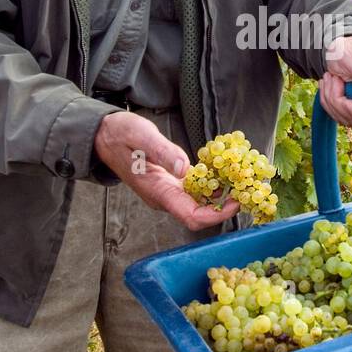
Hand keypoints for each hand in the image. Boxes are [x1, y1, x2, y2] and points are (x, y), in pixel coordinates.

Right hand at [94, 111, 239, 231]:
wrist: (104, 135)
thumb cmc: (121, 134)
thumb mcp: (141, 135)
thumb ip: (163, 151)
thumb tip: (185, 168)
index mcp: (159, 192)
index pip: (192, 217)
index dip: (217, 214)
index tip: (236, 201)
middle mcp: (166, 197)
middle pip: (201, 213)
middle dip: (225, 205)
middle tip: (247, 187)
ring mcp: (169, 191)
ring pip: (200, 202)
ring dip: (222, 194)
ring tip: (242, 177)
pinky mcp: (172, 182)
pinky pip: (196, 189)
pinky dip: (213, 183)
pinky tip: (225, 169)